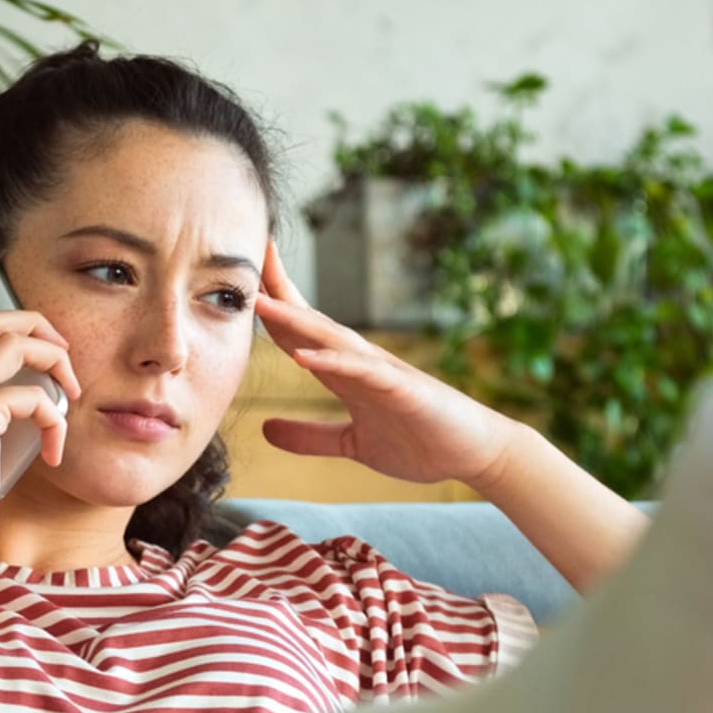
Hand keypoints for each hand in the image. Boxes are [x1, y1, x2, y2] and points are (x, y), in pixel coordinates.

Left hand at [255, 240, 520, 487]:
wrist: (474, 454)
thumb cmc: (419, 442)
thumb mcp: (351, 443)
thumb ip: (310, 436)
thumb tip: (265, 430)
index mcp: (345, 372)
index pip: (300, 331)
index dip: (271, 305)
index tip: (238, 279)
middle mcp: (361, 362)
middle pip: (311, 320)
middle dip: (277, 291)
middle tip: (244, 258)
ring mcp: (383, 372)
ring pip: (332, 339)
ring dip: (296, 319)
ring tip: (260, 303)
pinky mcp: (403, 390)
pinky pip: (363, 373)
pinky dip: (333, 363)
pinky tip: (304, 357)